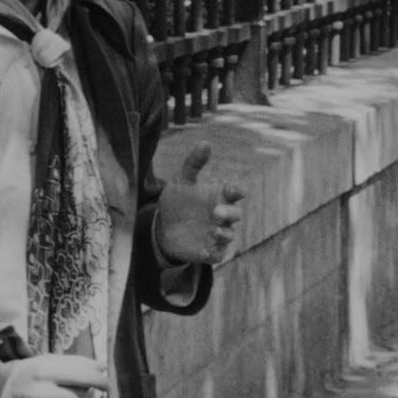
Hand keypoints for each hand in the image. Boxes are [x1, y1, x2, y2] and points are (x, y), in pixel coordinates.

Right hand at [0, 354, 107, 397]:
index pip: (80, 375)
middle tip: (84, 388)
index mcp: (42, 372)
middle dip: (89, 391)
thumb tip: (102, 367)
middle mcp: (43, 394)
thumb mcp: (44, 361)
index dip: (99, 378)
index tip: (108, 377)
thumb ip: (73, 363)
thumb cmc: (25, 375)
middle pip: (83, 395)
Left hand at [155, 143, 244, 265]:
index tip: (235, 190)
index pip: (233, 192)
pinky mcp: (208, 251)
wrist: (162, 229)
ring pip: (229, 235)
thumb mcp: (181, 181)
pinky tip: (210, 250)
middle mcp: (221, 215)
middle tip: (216, 212)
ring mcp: (216, 234)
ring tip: (214, 231)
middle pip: (235, 214)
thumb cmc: (177, 202)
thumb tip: (205, 142)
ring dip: (224, 234)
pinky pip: (218, 254)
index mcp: (218, 196)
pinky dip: (217, 253)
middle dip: (229, 213)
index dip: (236, 191)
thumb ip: (193, 163)